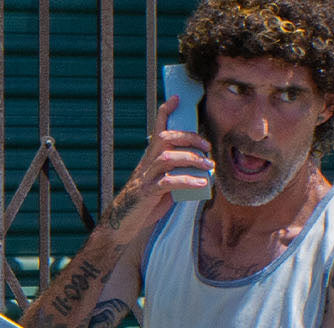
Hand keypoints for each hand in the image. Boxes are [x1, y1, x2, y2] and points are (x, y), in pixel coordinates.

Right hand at [97, 96, 215, 234]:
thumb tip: (204, 170)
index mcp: (151, 158)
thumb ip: (179, 173)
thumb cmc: (147, 202)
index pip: (157, 129)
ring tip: (209, 165)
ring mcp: (146, 177)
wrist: (124, 222)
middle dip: (188, 137)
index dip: (165, 112)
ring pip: (167, 158)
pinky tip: (202, 183)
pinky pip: (168, 183)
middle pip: (165, 138)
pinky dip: (187, 181)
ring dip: (191, 159)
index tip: (176, 98)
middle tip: (207, 145)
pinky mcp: (147, 192)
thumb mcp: (164, 184)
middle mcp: (147, 163)